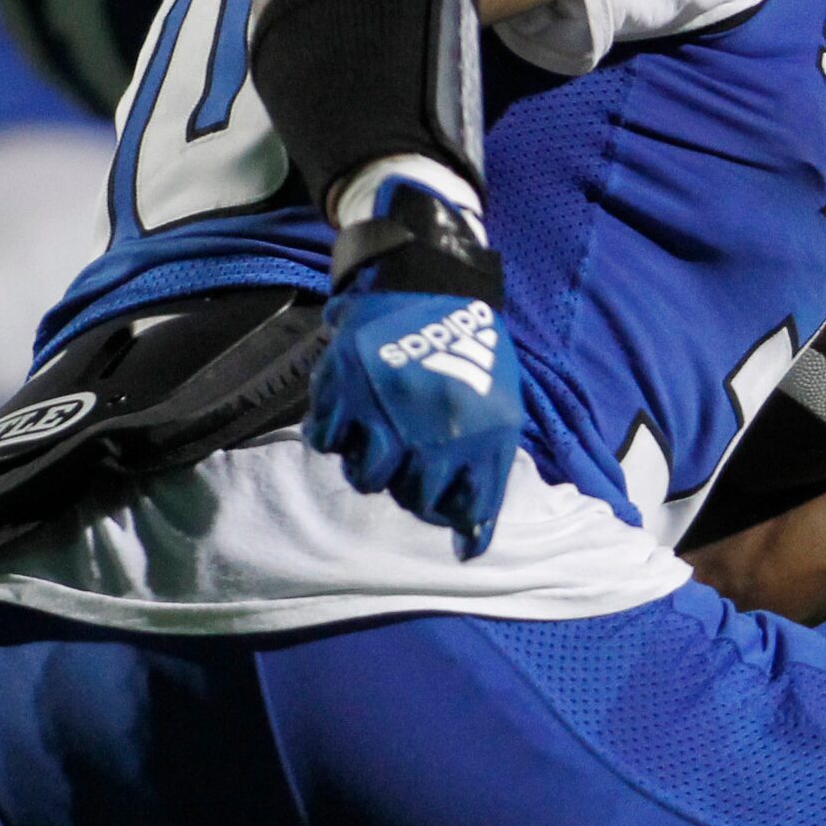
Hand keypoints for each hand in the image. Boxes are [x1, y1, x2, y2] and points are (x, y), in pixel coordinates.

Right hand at [305, 183, 522, 558]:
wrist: (432, 278)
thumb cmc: (472, 347)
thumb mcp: (500, 409)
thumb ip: (486, 476)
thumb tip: (469, 548)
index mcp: (481, 436)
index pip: (463, 510)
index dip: (451, 512)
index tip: (443, 496)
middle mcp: (432, 430)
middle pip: (411, 500)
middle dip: (410, 486)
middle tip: (409, 457)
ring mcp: (384, 409)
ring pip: (365, 477)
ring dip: (371, 466)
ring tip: (377, 441)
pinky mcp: (344, 385)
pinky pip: (325, 440)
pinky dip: (334, 435)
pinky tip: (349, 416)